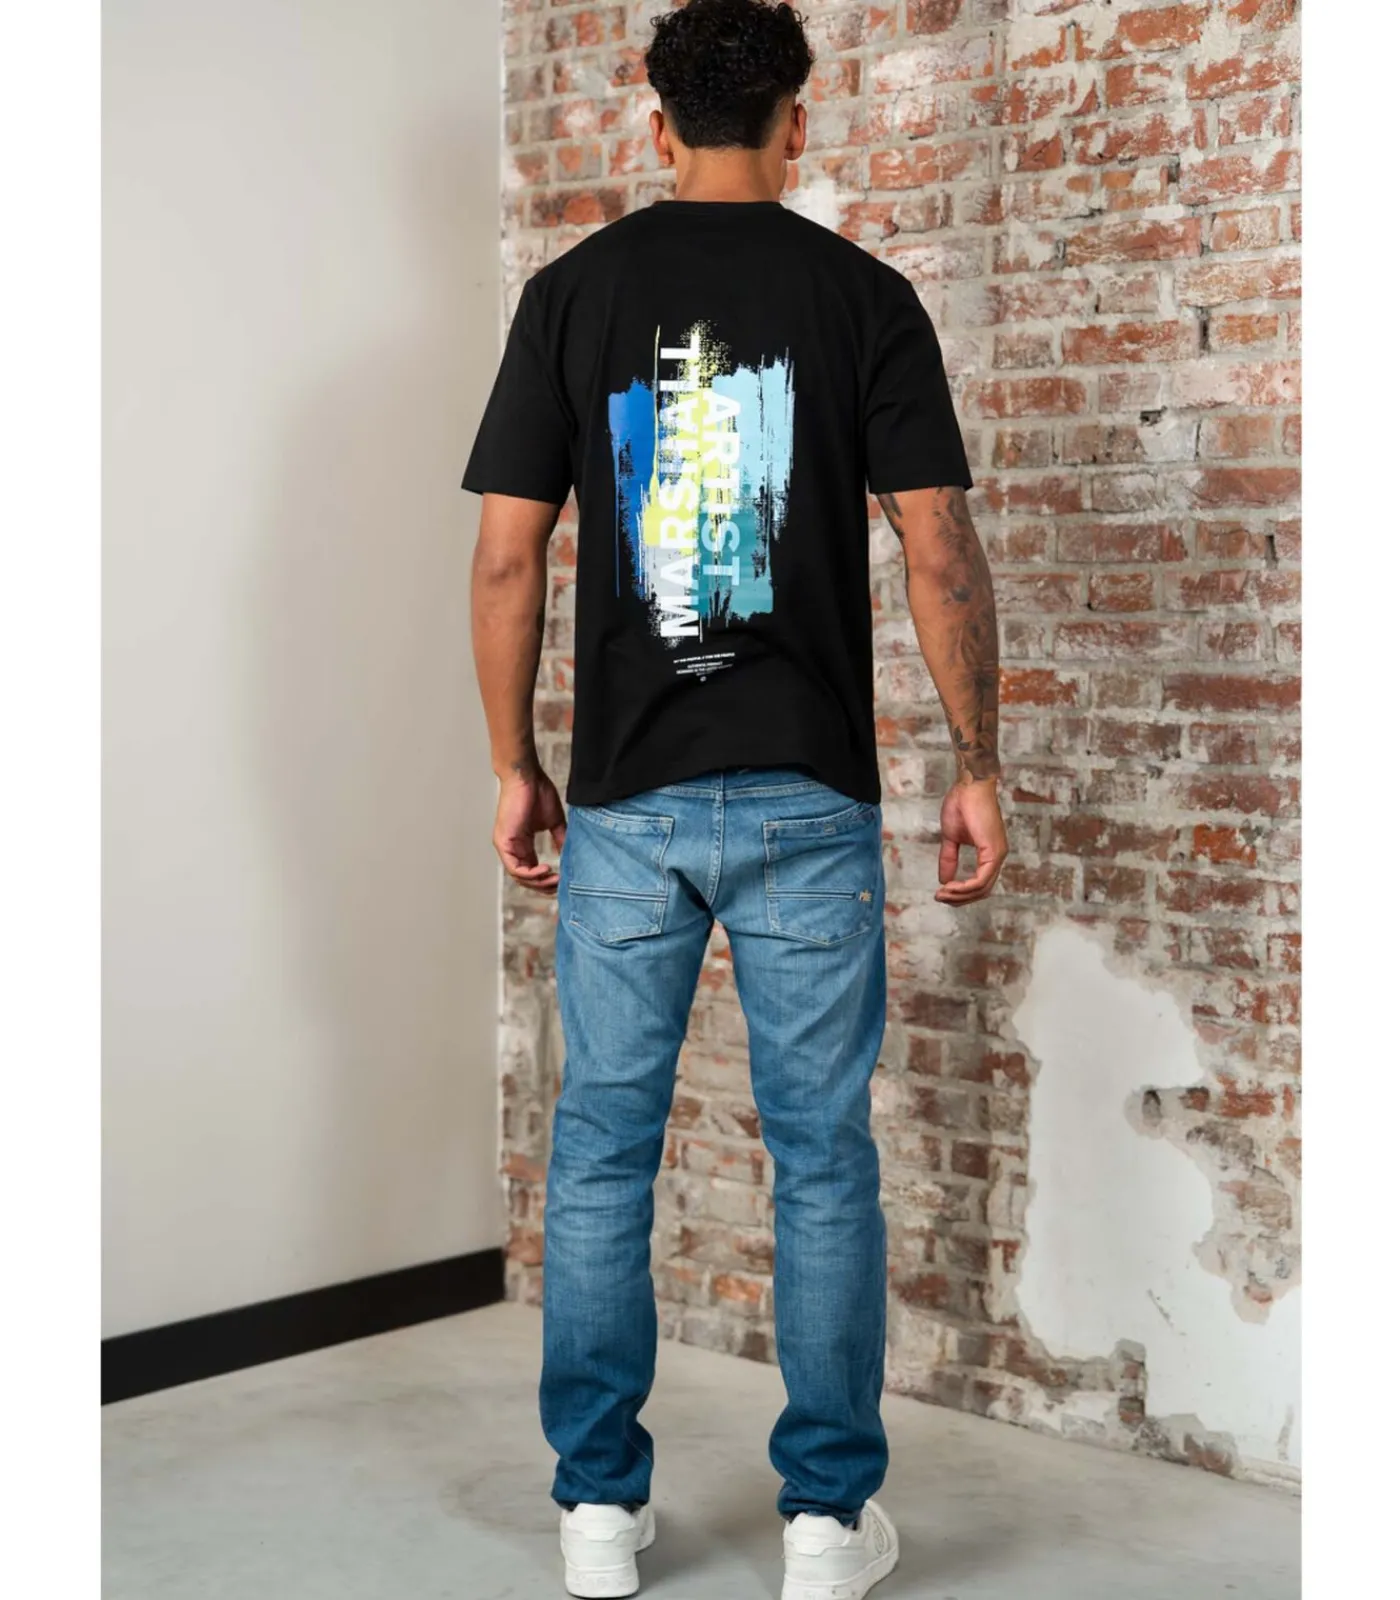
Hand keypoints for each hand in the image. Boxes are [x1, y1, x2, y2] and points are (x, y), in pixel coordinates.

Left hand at [493, 769, 566, 894]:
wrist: (526, 776)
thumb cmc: (537, 793)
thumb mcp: (554, 822)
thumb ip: (560, 839)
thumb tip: (570, 856)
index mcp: (523, 845)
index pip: (532, 871)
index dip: (546, 881)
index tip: (563, 882)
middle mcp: (512, 848)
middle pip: (526, 879)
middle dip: (544, 886)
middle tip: (560, 887)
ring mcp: (506, 846)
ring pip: (520, 877)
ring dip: (539, 882)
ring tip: (555, 879)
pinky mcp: (503, 842)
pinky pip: (515, 867)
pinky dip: (530, 873)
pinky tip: (546, 870)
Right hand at [936, 777, 1007, 904]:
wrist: (969, 785)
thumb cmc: (962, 804)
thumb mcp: (951, 837)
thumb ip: (949, 858)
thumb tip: (944, 880)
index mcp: (990, 853)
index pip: (979, 884)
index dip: (960, 892)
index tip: (940, 893)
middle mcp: (998, 856)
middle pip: (982, 891)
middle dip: (959, 899)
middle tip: (939, 898)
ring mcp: (998, 854)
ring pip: (982, 888)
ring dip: (960, 895)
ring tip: (941, 894)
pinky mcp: (993, 850)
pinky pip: (981, 879)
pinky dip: (965, 887)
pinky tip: (950, 886)